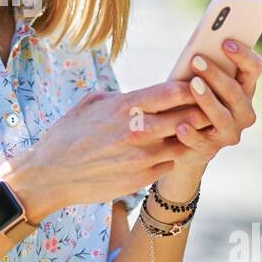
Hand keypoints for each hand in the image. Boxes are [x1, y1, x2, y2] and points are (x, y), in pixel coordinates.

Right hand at [5, 81, 206, 213]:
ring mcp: (143, 157)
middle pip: (189, 116)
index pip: (175, 91)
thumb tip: (147, 92)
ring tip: (195, 128)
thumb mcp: (93, 102)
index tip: (199, 83)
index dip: (192, 86)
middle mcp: (139, 130)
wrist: (52, 174)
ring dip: (191, 135)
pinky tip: (171, 149)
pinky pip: (171, 163)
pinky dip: (174, 155)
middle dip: (202, 110)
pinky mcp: (143, 178)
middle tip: (209, 105)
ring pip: (185, 142)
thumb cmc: (69, 133)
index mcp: (126, 106)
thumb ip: (124, 96)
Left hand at [161, 40, 261, 172]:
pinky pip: (202, 141)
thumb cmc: (194, 101)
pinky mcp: (212, 149)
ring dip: (207, 99)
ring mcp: (231, 132)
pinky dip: (192, 133)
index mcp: (246, 89)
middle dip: (216, 74)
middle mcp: (244, 111)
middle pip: (235, 91)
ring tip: (192, 85)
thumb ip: (204, 67)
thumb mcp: (202, 81)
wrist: (187, 142)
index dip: (243, 55)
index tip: (225, 42)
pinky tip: (181, 126)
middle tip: (197, 60)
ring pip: (222, 115)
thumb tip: (196, 49)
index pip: (254, 68)